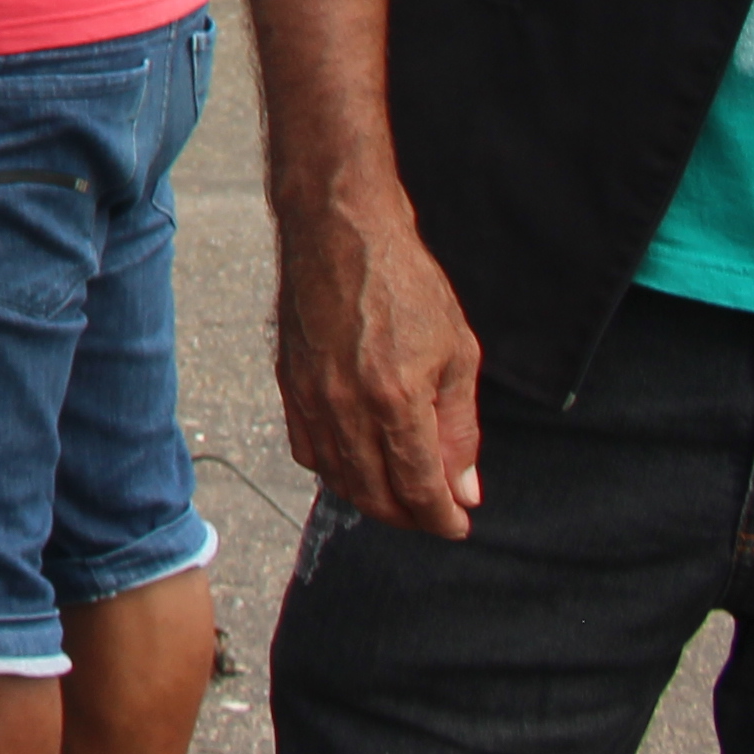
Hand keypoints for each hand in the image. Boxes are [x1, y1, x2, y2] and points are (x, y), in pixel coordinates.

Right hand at [275, 186, 485, 538]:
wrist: (339, 229)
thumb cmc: (405, 281)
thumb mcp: (457, 352)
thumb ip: (460, 428)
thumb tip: (464, 490)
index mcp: (395, 400)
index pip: (419, 490)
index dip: (443, 519)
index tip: (459, 524)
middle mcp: (346, 408)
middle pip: (375, 496)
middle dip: (409, 517)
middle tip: (434, 514)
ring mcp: (311, 397)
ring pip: (337, 479)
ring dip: (372, 499)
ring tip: (400, 493)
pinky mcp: (289, 382)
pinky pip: (306, 449)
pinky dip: (334, 470)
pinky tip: (357, 461)